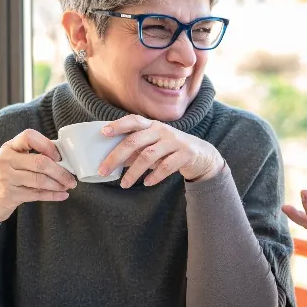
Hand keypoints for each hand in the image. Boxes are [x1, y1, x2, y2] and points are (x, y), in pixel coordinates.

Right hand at [0, 129, 77, 231]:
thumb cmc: (6, 176)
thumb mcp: (13, 160)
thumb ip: (33, 155)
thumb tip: (64, 159)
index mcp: (9, 147)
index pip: (30, 136)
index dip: (48, 145)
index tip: (59, 156)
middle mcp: (5, 159)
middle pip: (40, 162)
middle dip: (60, 172)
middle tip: (71, 179)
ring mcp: (6, 177)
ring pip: (40, 180)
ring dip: (58, 184)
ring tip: (68, 186)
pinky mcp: (9, 194)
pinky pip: (37, 194)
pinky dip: (53, 195)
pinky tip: (62, 195)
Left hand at [98, 115, 224, 187]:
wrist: (203, 155)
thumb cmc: (172, 150)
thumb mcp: (154, 147)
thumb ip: (136, 151)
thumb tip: (112, 160)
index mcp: (152, 126)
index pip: (134, 121)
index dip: (118, 125)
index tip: (103, 133)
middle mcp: (163, 131)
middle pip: (135, 141)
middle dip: (116, 156)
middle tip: (103, 170)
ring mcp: (175, 142)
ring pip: (148, 156)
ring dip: (133, 172)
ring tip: (124, 184)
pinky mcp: (186, 154)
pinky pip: (167, 166)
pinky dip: (154, 176)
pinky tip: (146, 183)